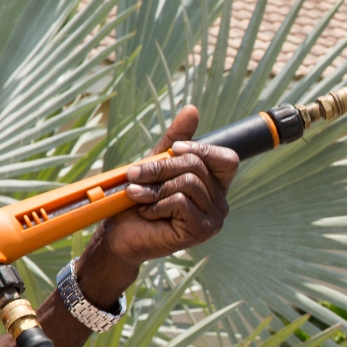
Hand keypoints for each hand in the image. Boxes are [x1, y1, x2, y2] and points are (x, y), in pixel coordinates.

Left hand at [75, 106, 238, 310]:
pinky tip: (149, 213)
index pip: (227, 158)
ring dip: (155, 188)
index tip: (173, 150)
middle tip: (134, 175)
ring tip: (139, 197)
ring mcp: (215, 219)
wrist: (119, 236)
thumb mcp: (156, 165)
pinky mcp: (202, 231)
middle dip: (161, 168)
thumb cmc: (138, 201)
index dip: (201, 148)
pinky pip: (181, 202)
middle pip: (198, 166)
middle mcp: (221, 202)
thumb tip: (192, 110)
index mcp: (215, 185)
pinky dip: (158, 204)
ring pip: (188, 183)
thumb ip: (174, 140)